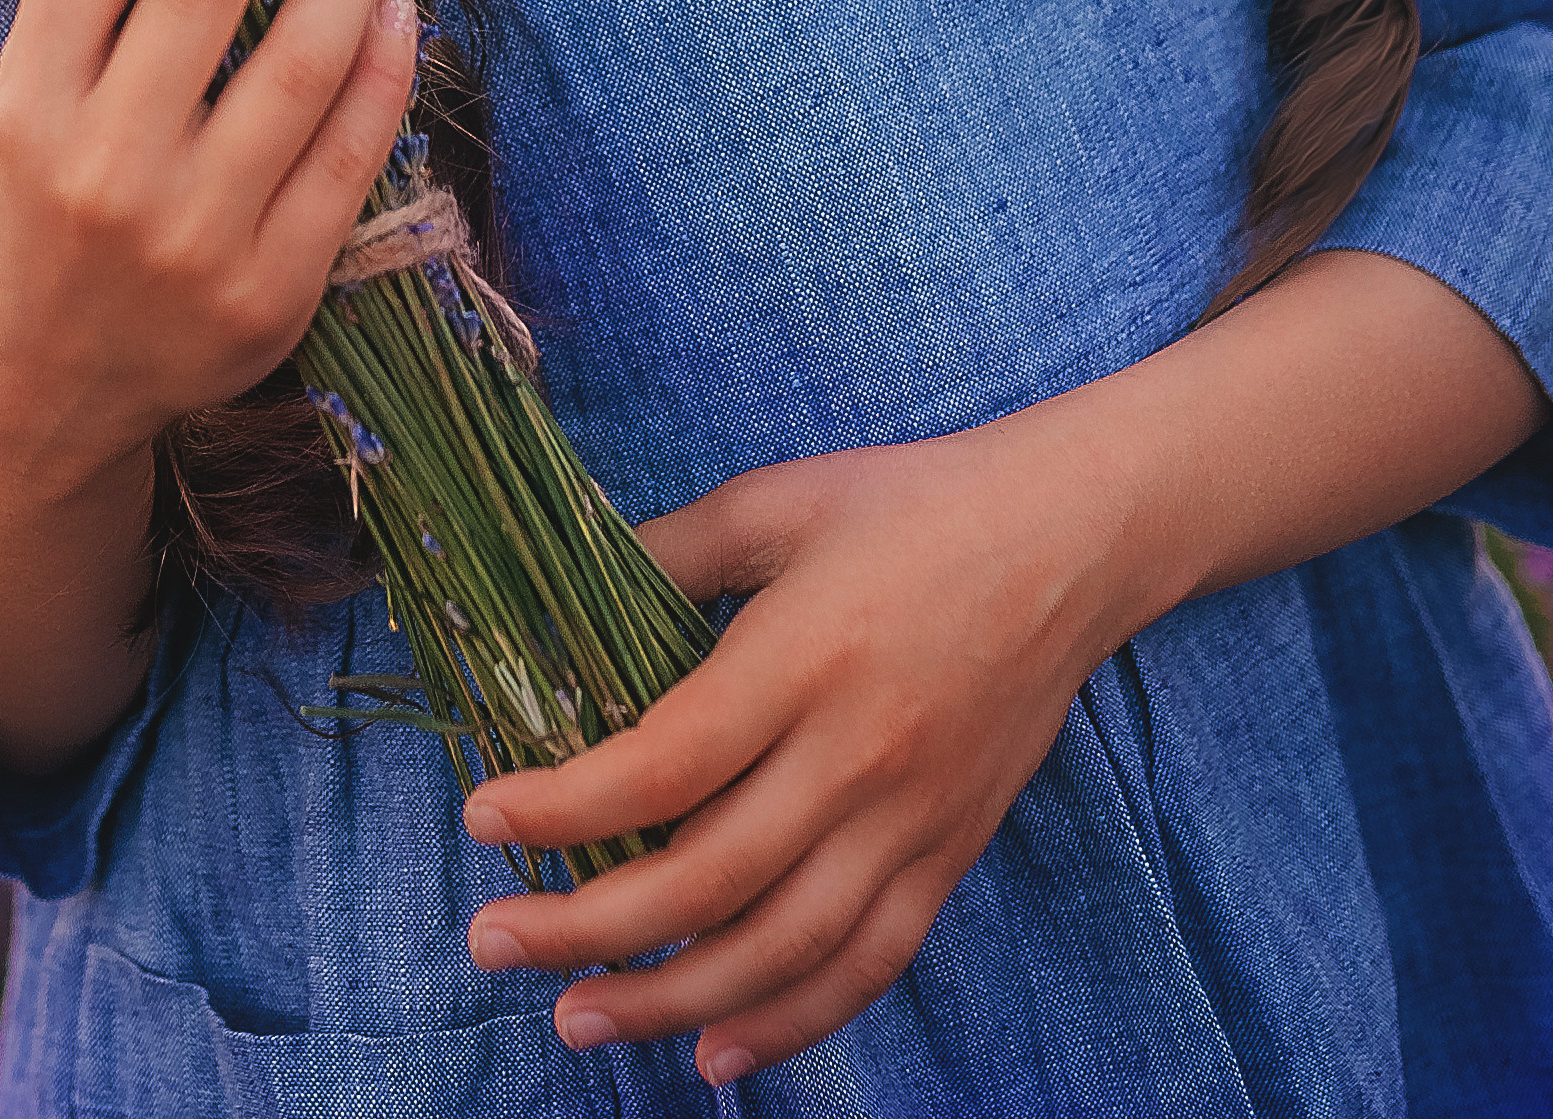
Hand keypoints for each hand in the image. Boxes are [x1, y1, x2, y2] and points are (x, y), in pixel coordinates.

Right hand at [0, 0, 422, 502]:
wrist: (35, 407)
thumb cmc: (33, 221)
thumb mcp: (22, 111)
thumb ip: (91, 9)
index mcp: (25, 106)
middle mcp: (103, 166)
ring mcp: (192, 236)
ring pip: (295, 62)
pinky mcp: (269, 292)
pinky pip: (349, 155)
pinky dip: (379, 70)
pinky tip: (394, 7)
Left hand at [458, 253, 1548, 1084]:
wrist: (1070, 536)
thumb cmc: (909, 503)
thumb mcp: (775, 501)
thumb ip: (666, 550)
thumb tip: (555, 598)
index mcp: (802, 656)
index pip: (661, 767)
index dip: (560, 806)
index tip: (482, 820)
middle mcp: (857, 755)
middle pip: (707, 880)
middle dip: (586, 927)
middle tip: (493, 942)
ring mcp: (912, 819)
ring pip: (782, 949)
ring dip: (671, 1000)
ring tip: (578, 1017)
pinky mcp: (951, 853)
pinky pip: (867, 963)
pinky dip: (791, 1021)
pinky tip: (716, 1051)